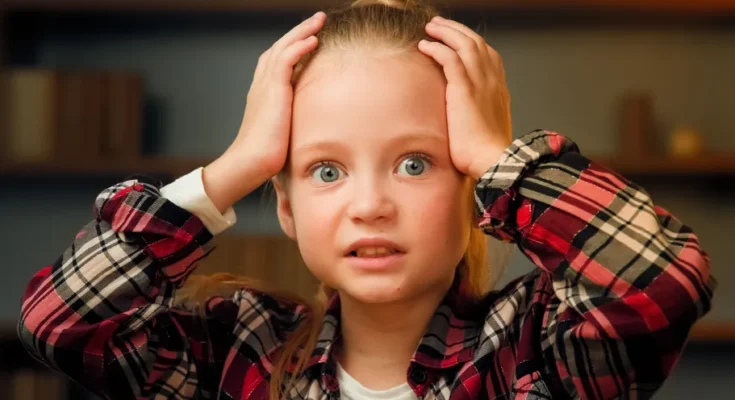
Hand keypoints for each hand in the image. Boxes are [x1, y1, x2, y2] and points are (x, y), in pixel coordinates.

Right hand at [204, 11, 325, 212]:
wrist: (250, 163)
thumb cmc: (266, 156)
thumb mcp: (282, 132)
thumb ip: (292, 122)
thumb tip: (310, 128)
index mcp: (263, 92)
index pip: (277, 59)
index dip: (292, 45)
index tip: (310, 37)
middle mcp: (262, 84)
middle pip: (280, 47)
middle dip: (299, 31)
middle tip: (318, 20)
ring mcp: (265, 85)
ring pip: (283, 48)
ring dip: (302, 32)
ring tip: (319, 21)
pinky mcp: (272, 91)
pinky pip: (285, 60)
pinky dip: (299, 47)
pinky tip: (313, 40)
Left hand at [418, 16, 511, 179]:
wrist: (493, 160)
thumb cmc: (485, 152)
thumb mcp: (485, 127)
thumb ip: (477, 113)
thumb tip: (464, 115)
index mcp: (498, 88)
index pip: (487, 54)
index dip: (470, 42)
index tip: (455, 39)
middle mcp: (493, 80)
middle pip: (476, 42)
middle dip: (457, 30)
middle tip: (439, 25)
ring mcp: (481, 82)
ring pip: (465, 44)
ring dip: (446, 32)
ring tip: (430, 28)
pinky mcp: (465, 89)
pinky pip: (450, 58)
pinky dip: (438, 48)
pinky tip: (425, 45)